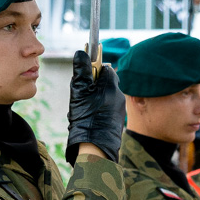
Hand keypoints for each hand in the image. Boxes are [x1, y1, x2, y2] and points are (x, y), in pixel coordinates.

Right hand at [65, 50, 125, 164]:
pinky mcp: (118, 120)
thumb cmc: (86, 117)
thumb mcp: (79, 91)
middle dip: (92, 87)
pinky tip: (89, 119)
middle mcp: (119, 96)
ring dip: (94, 100)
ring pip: (105, 98)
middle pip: (104, 83)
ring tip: (82, 110)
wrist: (95, 147)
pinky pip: (107, 110)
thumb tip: (82, 53)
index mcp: (112, 86)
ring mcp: (120, 109)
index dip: (94, 69)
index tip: (84, 75)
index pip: (105, 68)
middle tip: (80, 96)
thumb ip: (82, 71)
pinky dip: (98, 111)